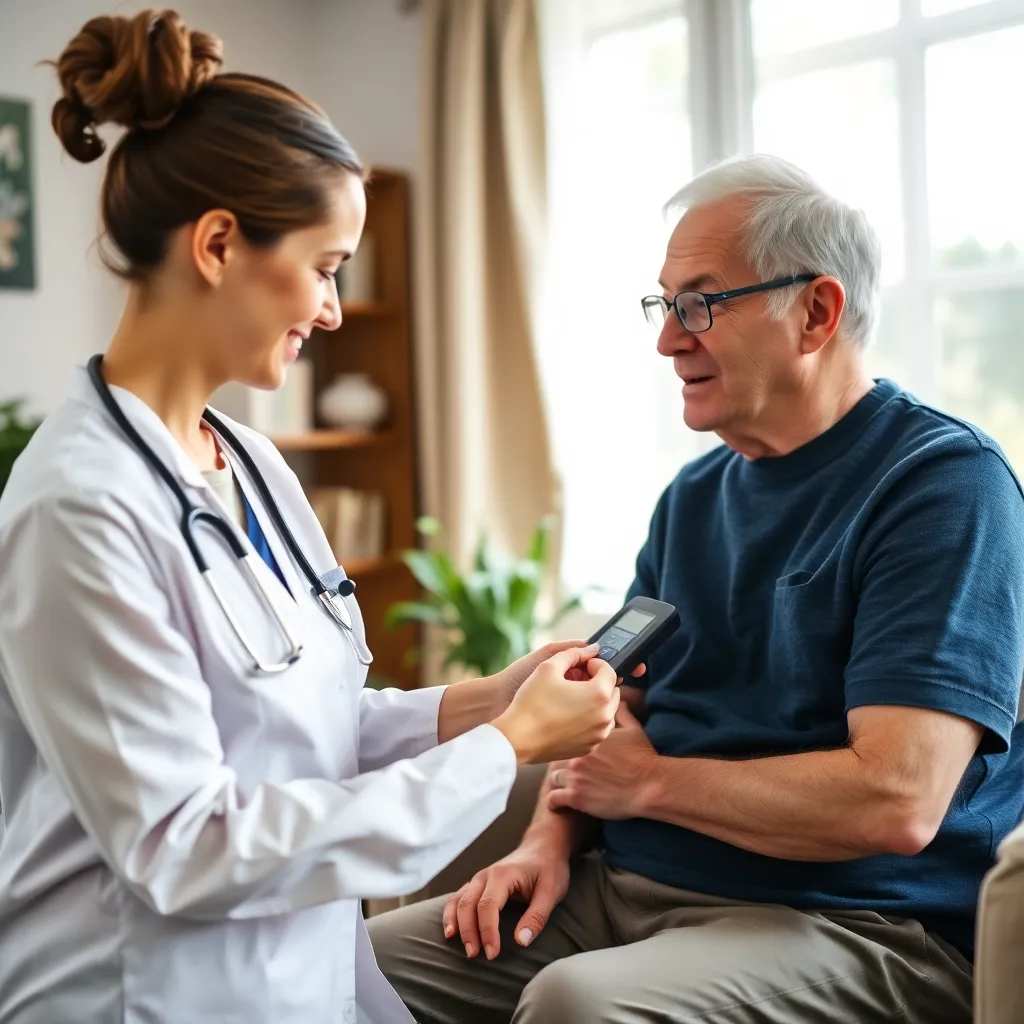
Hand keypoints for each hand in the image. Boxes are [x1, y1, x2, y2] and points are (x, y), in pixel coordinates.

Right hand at [442, 838, 569, 959]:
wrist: (543, 846)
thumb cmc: (549, 868)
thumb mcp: (551, 891)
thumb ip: (537, 916)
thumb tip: (521, 942)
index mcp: (503, 875)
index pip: (488, 906)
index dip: (487, 931)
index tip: (493, 954)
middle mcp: (486, 875)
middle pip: (468, 904)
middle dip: (468, 931)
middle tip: (474, 955)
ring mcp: (479, 878)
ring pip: (458, 900)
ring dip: (455, 923)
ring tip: (457, 944)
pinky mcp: (478, 884)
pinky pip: (458, 898)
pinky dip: (451, 914)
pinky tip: (451, 930)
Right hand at [492, 645, 619, 763]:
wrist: (518, 739)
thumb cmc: (533, 702)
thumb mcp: (548, 667)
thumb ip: (572, 653)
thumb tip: (590, 648)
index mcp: (599, 694)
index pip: (610, 671)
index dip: (595, 663)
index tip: (582, 665)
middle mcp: (605, 716)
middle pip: (612, 691)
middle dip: (598, 682)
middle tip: (577, 679)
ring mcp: (599, 735)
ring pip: (607, 710)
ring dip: (596, 701)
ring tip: (573, 697)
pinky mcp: (589, 747)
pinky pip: (597, 727)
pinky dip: (589, 718)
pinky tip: (569, 715)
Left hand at [547, 703, 658, 819]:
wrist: (648, 786)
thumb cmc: (642, 758)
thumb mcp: (633, 730)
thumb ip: (622, 714)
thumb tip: (619, 701)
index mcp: (587, 739)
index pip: (566, 738)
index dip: (569, 744)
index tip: (572, 750)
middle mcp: (577, 757)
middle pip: (557, 758)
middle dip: (562, 763)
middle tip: (570, 769)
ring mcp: (575, 778)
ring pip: (553, 778)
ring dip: (560, 781)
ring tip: (566, 785)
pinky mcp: (577, 798)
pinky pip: (553, 799)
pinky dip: (554, 801)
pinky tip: (556, 803)